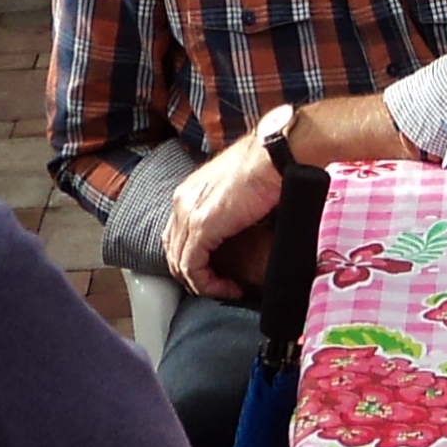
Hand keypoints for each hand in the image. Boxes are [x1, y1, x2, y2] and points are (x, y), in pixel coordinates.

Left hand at [165, 129, 285, 302]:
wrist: (273, 156)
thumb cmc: (265, 167)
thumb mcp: (236, 191)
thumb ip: (225, 209)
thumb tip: (235, 229)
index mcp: (188, 192)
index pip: (176, 236)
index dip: (192, 260)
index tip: (217, 272)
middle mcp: (182, 201)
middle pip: (173, 252)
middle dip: (194, 275)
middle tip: (220, 286)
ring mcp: (189, 213)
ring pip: (180, 263)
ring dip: (202, 284)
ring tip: (226, 290)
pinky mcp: (202, 226)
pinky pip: (193, 267)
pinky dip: (208, 285)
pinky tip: (228, 288)